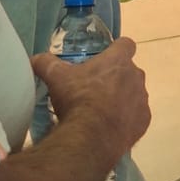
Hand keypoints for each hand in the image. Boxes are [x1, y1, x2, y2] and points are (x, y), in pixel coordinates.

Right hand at [31, 39, 150, 162]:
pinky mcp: (144, 121)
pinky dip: (127, 119)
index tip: (107, 56)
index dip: (117, 49)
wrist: (92, 136)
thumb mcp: (56, 77)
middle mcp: (136, 76)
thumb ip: (46, 63)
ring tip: (102, 111)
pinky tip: (110, 126)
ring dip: (123, 98)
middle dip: (116, 77)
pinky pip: (137, 116)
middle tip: (96, 88)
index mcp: (118, 60)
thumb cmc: (77, 98)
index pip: (126, 44)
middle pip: (130, 71)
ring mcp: (142, 100)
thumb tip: (35, 58)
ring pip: (135, 94)